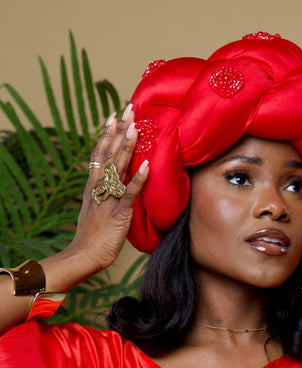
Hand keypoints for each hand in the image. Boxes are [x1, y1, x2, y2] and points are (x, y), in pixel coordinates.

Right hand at [63, 104, 148, 276]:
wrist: (84, 255)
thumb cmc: (92, 237)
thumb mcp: (95, 211)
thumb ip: (104, 196)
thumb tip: (114, 188)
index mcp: (93, 186)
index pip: (100, 154)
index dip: (107, 134)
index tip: (114, 115)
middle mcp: (98, 188)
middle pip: (108, 153)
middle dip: (119, 131)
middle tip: (128, 108)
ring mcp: (107, 199)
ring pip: (117, 168)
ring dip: (127, 147)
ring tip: (135, 127)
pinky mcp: (118, 214)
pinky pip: (129, 193)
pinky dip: (138, 179)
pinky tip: (148, 165)